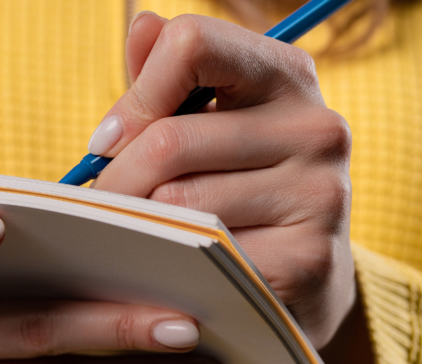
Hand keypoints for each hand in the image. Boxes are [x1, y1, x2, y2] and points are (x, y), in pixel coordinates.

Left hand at [92, 12, 355, 355]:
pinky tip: (170, 274)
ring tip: (134, 239)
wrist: (310, 280)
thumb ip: (171, 78)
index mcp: (287, 76)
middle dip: (116, 179)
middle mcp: (317, 128)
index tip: (111, 139)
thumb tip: (142, 25)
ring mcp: (320, 195)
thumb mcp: (214, 123)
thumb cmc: (243, 189)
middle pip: (170, 139)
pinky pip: (203, 258)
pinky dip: (170, 270)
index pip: (192, 45)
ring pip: (179, 203)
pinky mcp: (310, 260)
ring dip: (137, 227)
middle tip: (101, 207)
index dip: (136, 94)